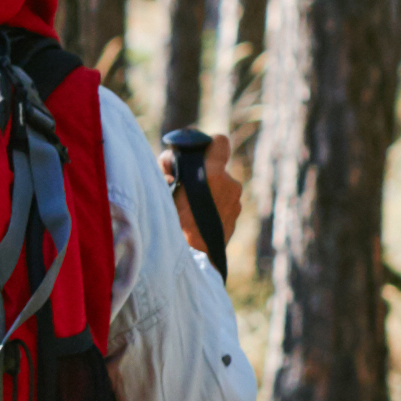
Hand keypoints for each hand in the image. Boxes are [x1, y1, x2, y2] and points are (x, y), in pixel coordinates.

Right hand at [178, 130, 249, 255]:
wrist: (191, 258)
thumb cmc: (172, 221)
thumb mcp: (164, 188)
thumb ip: (171, 168)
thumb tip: (173, 165)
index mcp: (213, 173)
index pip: (220, 142)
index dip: (208, 144)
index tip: (197, 153)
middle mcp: (230, 184)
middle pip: (217, 168)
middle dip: (203, 174)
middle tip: (185, 187)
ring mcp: (236, 202)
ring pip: (221, 187)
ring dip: (209, 192)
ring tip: (191, 208)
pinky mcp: (236, 217)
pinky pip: (225, 203)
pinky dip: (214, 206)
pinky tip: (200, 218)